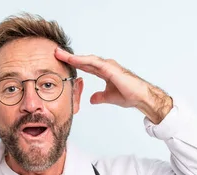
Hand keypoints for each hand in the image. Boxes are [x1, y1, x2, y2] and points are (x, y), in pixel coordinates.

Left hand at [55, 48, 172, 122]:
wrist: (141, 97)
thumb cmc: (129, 95)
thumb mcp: (109, 97)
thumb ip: (100, 96)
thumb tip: (91, 99)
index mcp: (104, 71)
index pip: (85, 65)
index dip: (73, 62)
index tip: (61, 61)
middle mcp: (106, 66)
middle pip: (84, 60)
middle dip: (69, 56)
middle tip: (55, 52)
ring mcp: (109, 66)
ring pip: (87, 59)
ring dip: (73, 56)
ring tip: (60, 54)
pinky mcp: (111, 69)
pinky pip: (94, 63)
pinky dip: (83, 60)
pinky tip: (73, 59)